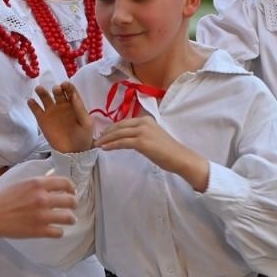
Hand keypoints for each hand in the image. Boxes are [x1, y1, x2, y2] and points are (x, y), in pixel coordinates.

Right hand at [0, 173, 76, 238]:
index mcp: (38, 184)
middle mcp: (42, 198)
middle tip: (71, 207)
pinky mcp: (39, 231)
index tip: (72, 192)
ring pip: (69, 218)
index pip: (65, 183)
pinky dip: (59, 231)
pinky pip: (59, 232)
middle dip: (73, 204)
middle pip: (71, 201)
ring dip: (70, 219)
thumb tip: (53, 180)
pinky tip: (56, 230)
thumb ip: (38, 183)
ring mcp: (42, 216)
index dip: (71, 188)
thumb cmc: (2, 199)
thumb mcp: (21, 184)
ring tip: (69, 220)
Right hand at [30, 82, 94, 153]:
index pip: (70, 91)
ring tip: (39, 89)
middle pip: (58, 93)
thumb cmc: (83, 137)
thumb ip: (80, 109)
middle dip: (57, 90)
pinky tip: (31, 101)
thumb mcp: (86, 123)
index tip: (65, 85)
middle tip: (56, 89)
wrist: (74, 152)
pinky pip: (36, 110)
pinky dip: (33, 105)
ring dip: (42, 92)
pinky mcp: (43, 120)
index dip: (68, 86)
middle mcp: (62, 105)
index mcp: (74, 104)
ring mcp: (52, 112)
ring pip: (45, 98)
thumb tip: (74, 95)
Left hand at [95, 114, 210, 190]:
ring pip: (119, 134)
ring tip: (98, 144)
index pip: (124, 122)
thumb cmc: (168, 151)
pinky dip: (111, 145)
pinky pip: (122, 142)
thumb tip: (129, 138)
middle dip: (106, 133)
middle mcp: (143, 122)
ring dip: (106, 139)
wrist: (179, 157)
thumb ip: (142, 134)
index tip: (104, 134)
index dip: (112, 128)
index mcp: (146, 119)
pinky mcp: (141, 142)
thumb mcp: (153, 137)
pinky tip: (105, 148)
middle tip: (97, 139)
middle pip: (119, 126)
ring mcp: (142, 131)